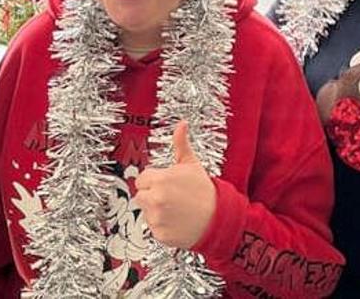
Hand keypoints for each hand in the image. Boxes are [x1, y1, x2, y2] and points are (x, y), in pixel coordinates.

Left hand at [134, 121, 217, 248]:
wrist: (219, 219)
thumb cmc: (205, 192)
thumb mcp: (192, 164)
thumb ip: (181, 144)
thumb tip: (181, 125)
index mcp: (160, 180)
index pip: (142, 178)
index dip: (153, 180)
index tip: (166, 184)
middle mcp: (156, 199)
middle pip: (140, 195)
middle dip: (152, 195)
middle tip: (171, 197)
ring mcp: (157, 218)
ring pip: (145, 212)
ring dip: (155, 211)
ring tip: (175, 209)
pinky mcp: (160, 234)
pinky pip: (153, 228)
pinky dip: (162, 226)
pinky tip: (176, 221)